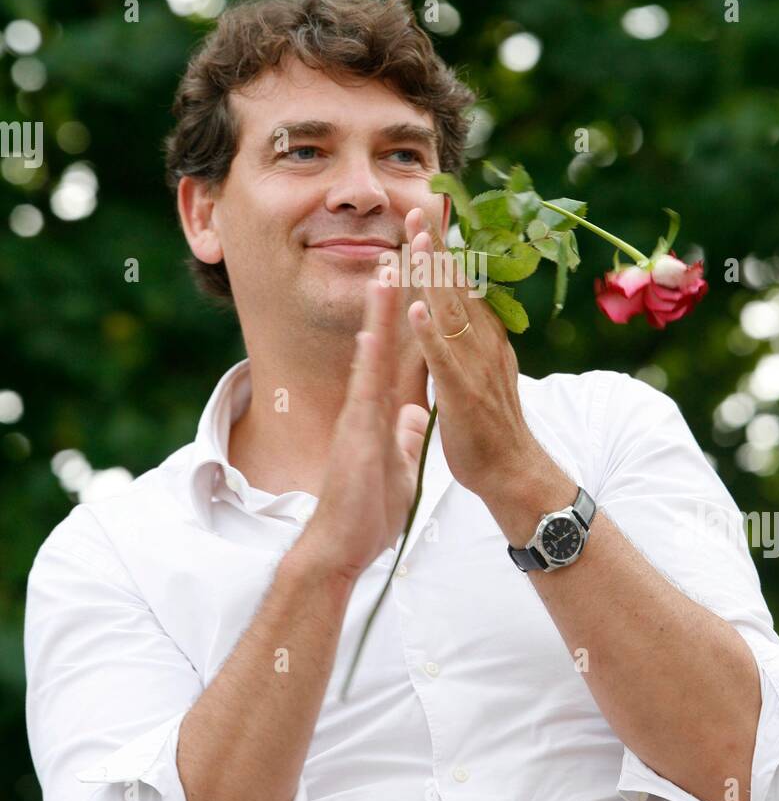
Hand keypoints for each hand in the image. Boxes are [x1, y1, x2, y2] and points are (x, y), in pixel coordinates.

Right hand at [313, 272, 429, 583]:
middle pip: (381, 343)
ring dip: (378, 317)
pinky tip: (372, 336)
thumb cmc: (366, 510)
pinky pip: (364, 394)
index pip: (395, 354)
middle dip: (390, 300)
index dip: (406, 318)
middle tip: (399, 255)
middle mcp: (366, 405)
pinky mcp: (355, 436)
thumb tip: (413, 415)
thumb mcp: (397, 465)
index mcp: (379, 410)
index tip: (415, 281)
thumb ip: (402, 436)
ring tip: (385, 274)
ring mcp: (358, 417)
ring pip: (371, 357)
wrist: (341, 546)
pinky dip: (368, 364)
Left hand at [403, 205, 535, 497]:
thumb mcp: (483, 371)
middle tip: (419, 210)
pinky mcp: (462, 393)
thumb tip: (459, 314)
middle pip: (458, 287)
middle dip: (437, 248)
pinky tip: (416, 308)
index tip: (427, 219)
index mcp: (484, 338)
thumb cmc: (492, 427)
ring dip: (435, 277)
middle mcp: (483, 344)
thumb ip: (470, 342)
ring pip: (452, 313)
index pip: (462, 286)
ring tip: (419, 243)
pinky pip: (443, 358)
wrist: (514, 471)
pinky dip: (430, 332)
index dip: (444, 252)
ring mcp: (474, 367)